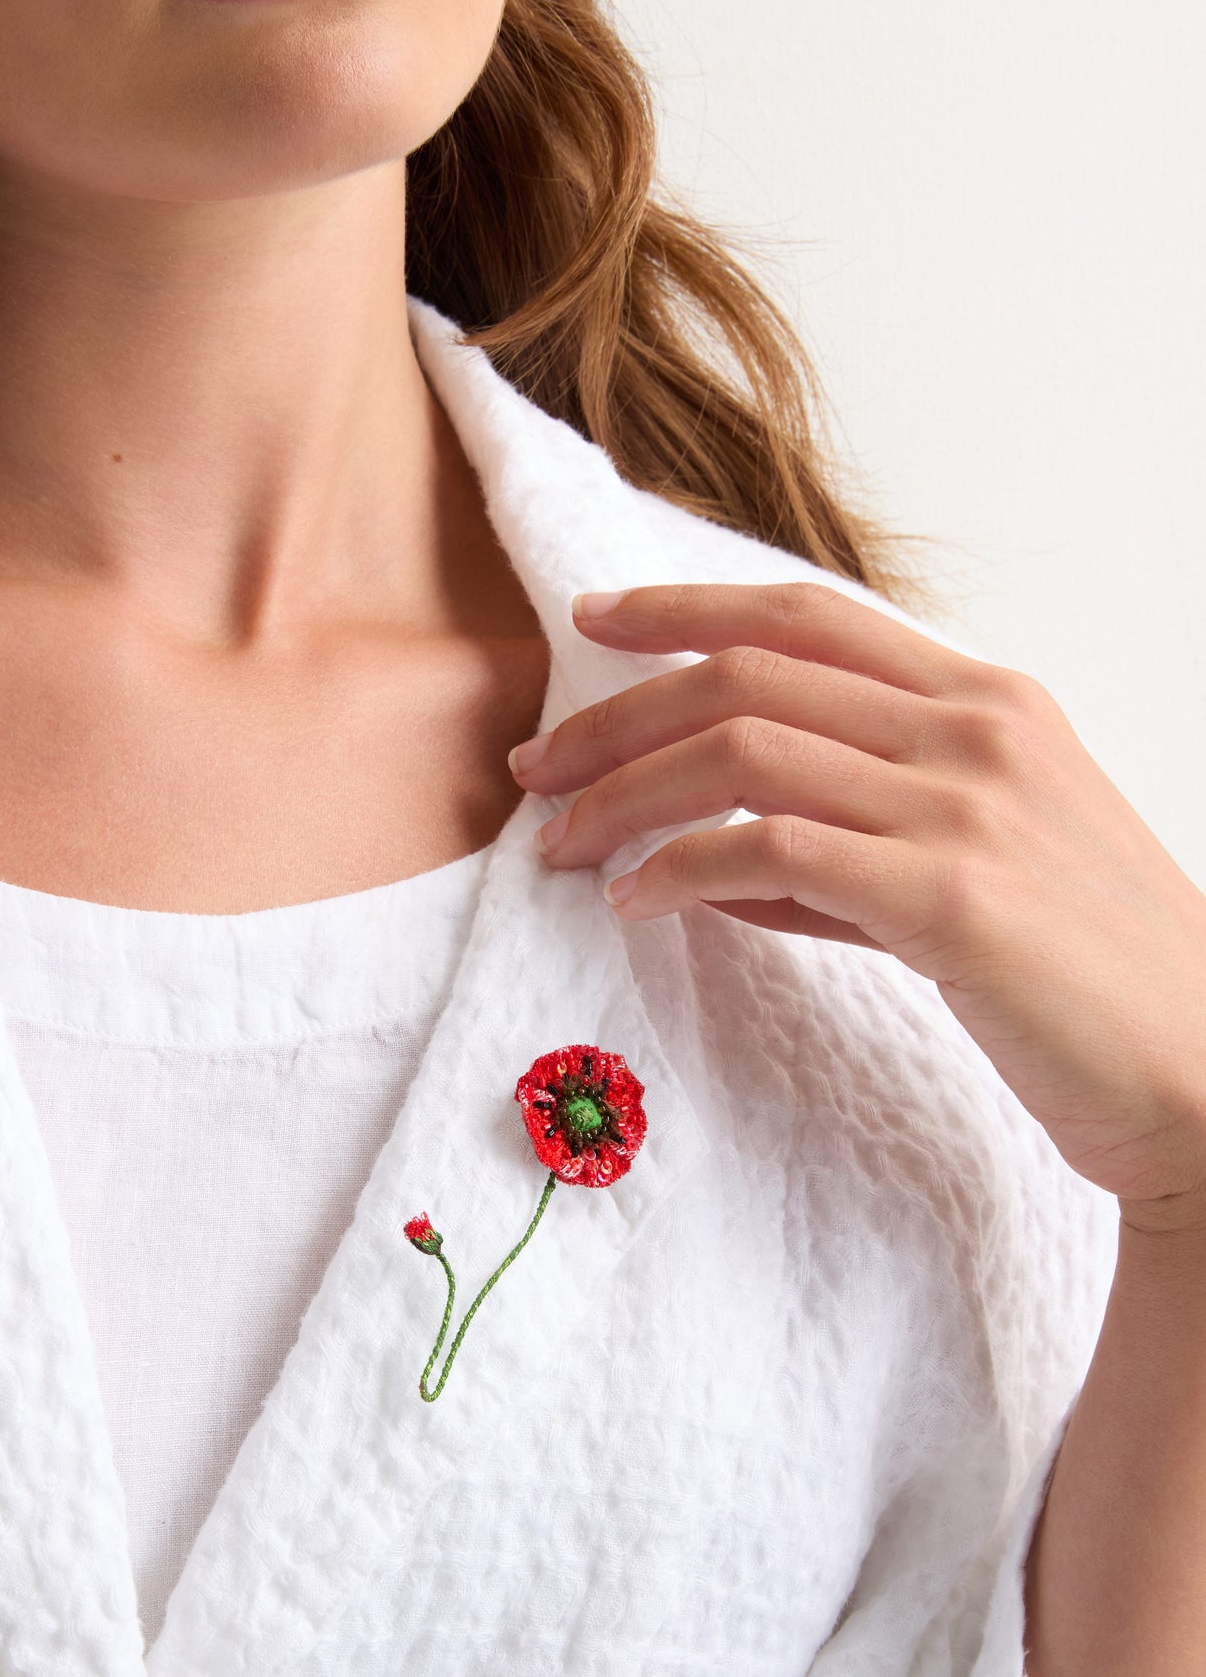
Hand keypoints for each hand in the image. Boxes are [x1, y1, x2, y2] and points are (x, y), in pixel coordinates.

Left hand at [510, 582, 1205, 1230]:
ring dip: (625, 793)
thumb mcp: (983, 870)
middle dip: (617, 714)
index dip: (684, 605)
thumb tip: (715, 857)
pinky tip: (635, 902)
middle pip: (748, 673)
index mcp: (988, 701)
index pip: (806, 616)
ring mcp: (965, 804)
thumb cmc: (1086, 983)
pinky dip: (679, 869)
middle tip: (536, 767)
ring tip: (563, 844)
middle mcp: (976, 729)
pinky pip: (767, 852)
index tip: (591, 622)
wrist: (1201, 1071)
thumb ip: (858, 844)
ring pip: (740, 751)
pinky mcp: (947, 895)